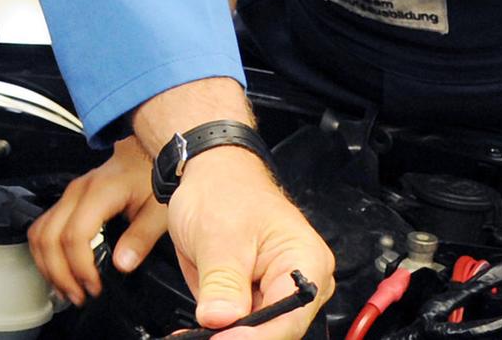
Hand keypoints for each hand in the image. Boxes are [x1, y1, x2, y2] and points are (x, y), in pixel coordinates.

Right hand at [29, 138, 164, 306]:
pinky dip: (45, 253)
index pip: (74, 235)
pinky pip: (42, 228)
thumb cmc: (153, 176)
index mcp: (99, 193)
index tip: (94, 287)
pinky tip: (58, 271)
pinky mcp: (66, 201)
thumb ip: (141, 237)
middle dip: (59, 273)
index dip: (80, 266)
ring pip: (39, 233)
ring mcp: (68, 195)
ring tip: (66, 289)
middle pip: (49, 237)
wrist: (146, 153)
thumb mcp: (158, 209)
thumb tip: (122, 265)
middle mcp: (76, 193)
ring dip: (47, 265)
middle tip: (78, 296)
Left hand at [159, 148, 332, 339]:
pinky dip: (217, 331)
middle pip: (276, 330)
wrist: (209, 179)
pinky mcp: (252, 301)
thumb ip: (222, 280)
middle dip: (237, 336)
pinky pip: (238, 328)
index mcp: (306, 263)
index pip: (289, 318)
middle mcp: (298, 284)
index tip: (220, 338)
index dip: (254, 336)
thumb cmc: (225, 192)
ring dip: (224, 335)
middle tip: (204, 336)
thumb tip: (220, 319)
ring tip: (194, 333)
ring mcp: (275, 295)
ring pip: (256, 333)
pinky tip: (195, 330)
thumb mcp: (218, 234)